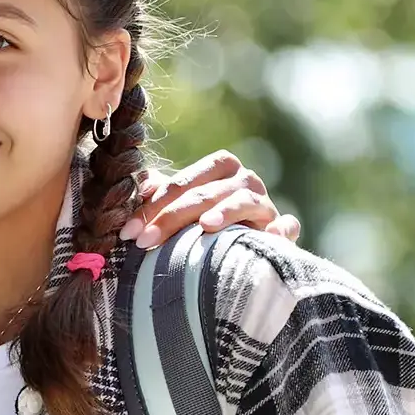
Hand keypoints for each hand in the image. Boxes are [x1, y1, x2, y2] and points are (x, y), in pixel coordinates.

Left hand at [124, 150, 300, 248]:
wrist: (246, 247)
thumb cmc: (204, 224)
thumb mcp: (180, 208)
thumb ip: (161, 195)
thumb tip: (138, 186)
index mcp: (219, 168)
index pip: (183, 182)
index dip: (153, 206)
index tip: (128, 232)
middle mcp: (245, 179)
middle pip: (206, 193)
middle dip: (172, 217)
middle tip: (144, 241)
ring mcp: (266, 203)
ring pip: (243, 201)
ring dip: (225, 212)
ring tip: (204, 227)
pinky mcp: (282, 227)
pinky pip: (286, 226)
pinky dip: (280, 229)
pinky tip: (269, 236)